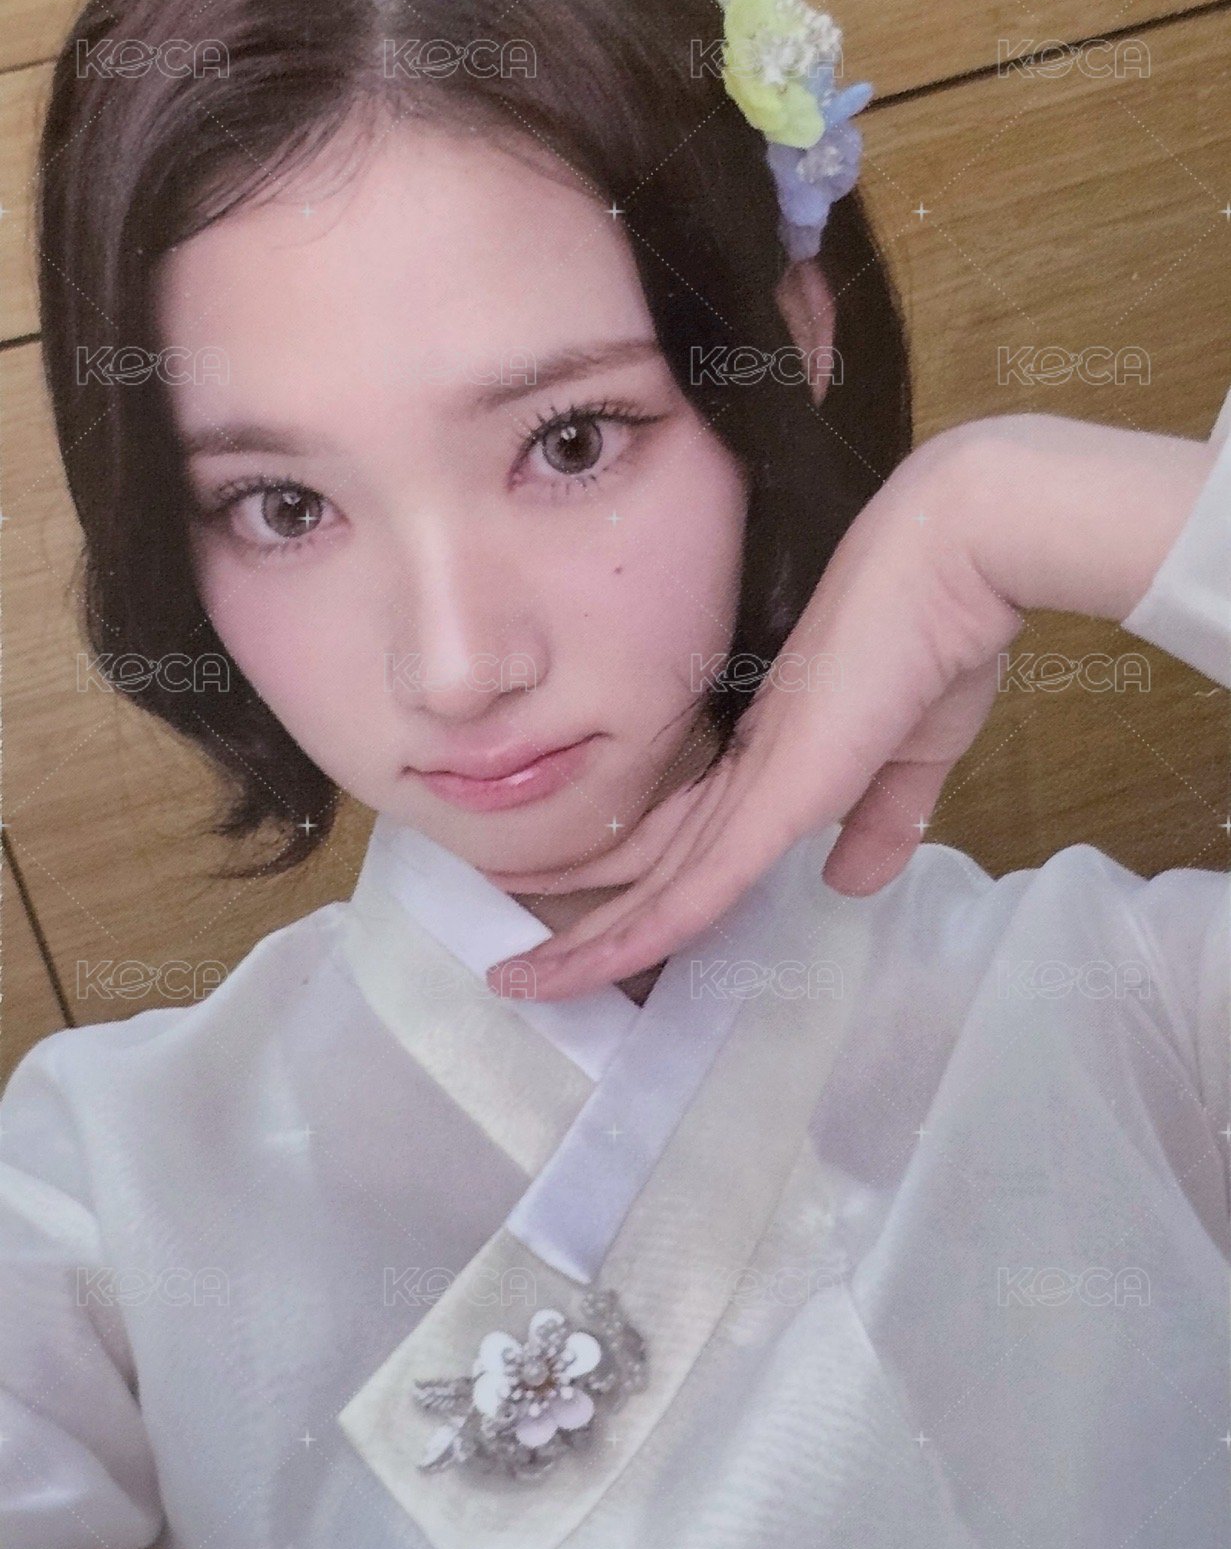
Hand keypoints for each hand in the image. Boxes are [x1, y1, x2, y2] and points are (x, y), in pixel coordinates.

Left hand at [488, 412, 1213, 1001]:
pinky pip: (688, 890)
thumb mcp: (912, 754)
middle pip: (649, 872)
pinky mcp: (767, 798)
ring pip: (650, 891)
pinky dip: (632, 939)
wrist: (951, 561)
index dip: (642, 896)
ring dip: (585, 946)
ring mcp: (748, 786)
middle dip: (588, 929)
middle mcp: (740, 776)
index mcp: (770, 761)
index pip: (690, 845)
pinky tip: (580, 973)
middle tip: (524, 973)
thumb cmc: (938, 640)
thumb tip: (849, 880)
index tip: (597, 936)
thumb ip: (881, 818)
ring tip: (520, 986)